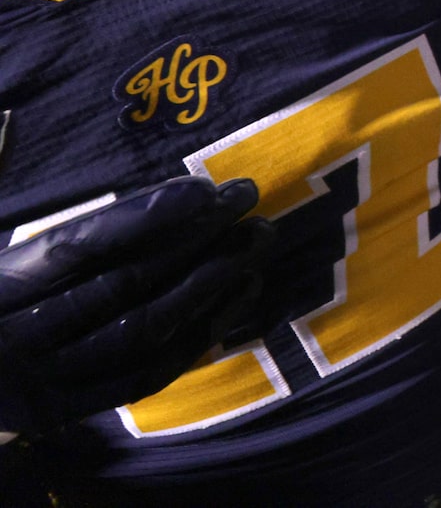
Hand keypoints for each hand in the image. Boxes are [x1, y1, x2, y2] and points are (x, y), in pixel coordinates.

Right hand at [0, 177, 271, 437]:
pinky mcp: (67, 409)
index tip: (203, 189)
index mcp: (0, 287)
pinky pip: (146, 374)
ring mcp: (46, 380)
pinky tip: (240, 292)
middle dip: (194, 238)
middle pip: (124, 285)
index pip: (76, 248)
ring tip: (256, 238)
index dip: (143, 218)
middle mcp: (19, 336)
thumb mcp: (5, 263)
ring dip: (210, 283)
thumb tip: (171, 202)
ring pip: (143, 331)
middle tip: (246, 194)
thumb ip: (71, 240)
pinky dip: (198, 334)